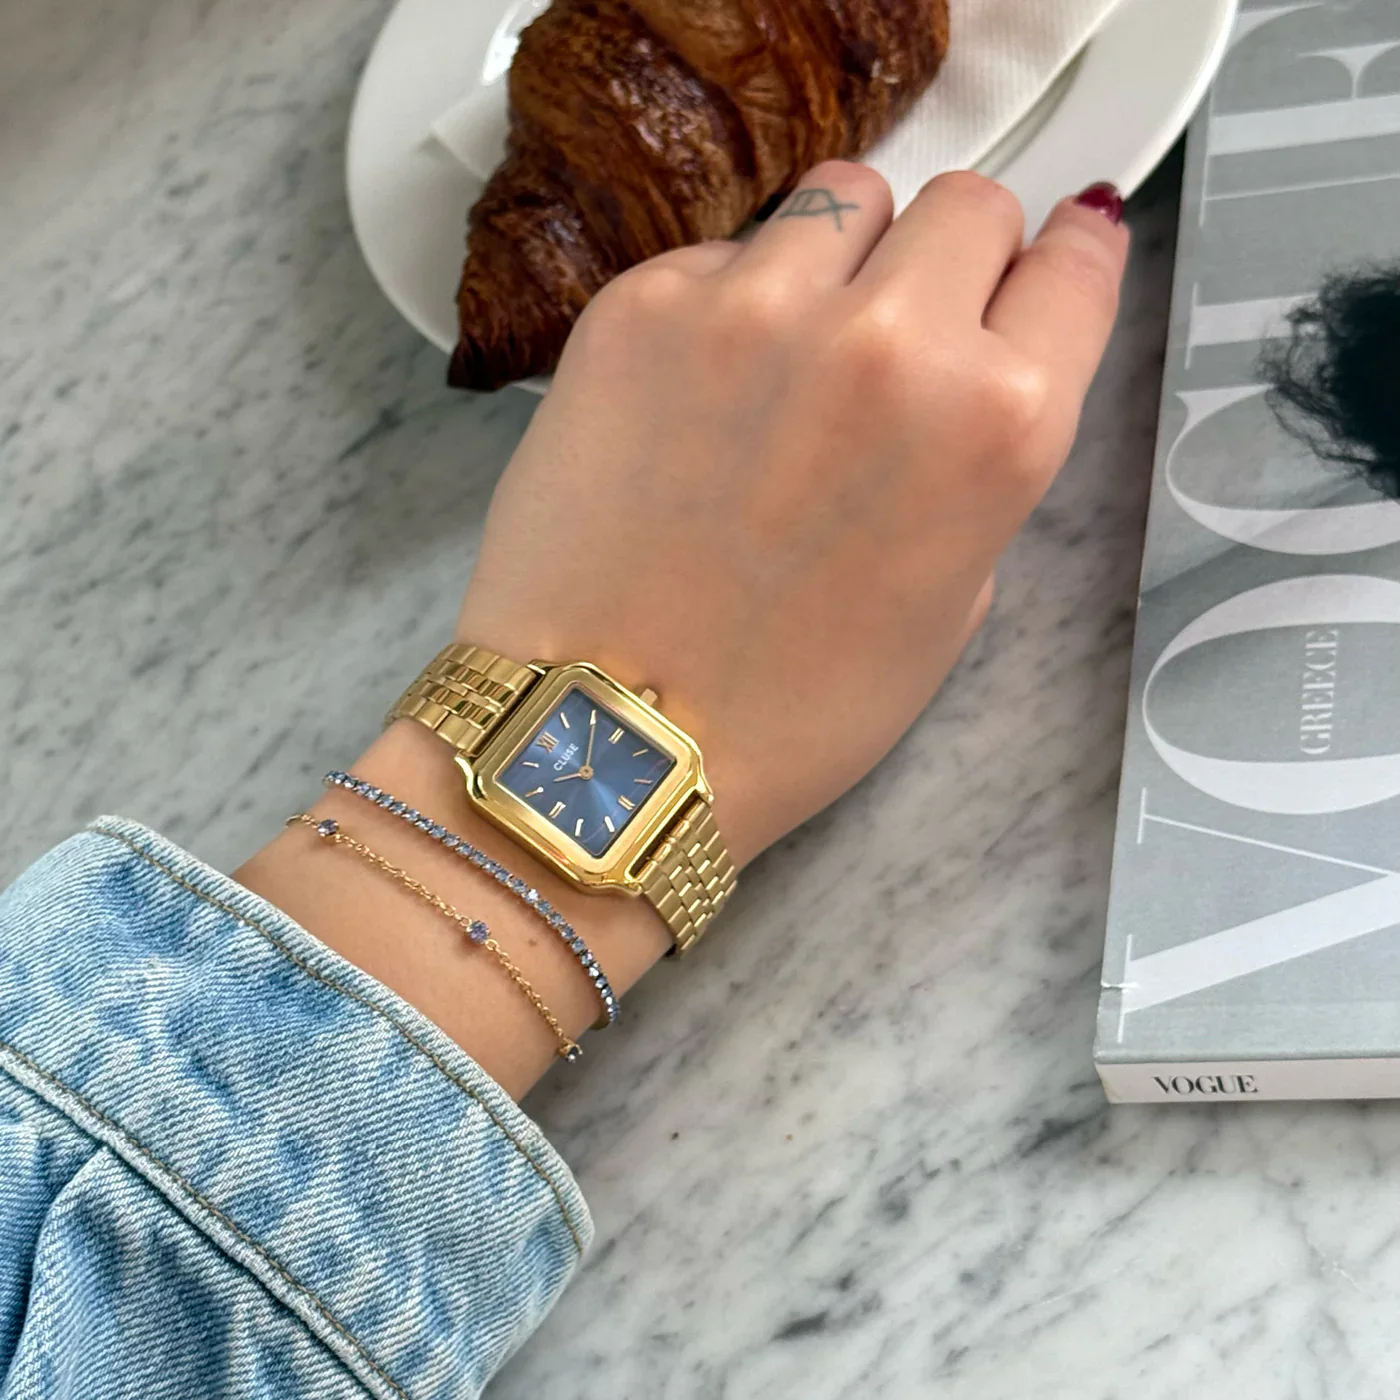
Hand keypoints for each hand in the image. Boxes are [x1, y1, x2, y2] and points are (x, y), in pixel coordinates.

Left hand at [459, 165, 1128, 869]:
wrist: (611, 744)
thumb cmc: (795, 709)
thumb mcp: (953, 600)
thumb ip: (984, 459)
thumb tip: (984, 364)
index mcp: (996, 425)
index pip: (1071, 261)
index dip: (1060, 259)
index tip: (1042, 259)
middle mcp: (891, 340)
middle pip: (966, 204)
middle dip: (952, 259)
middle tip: (904, 333)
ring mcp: (755, 307)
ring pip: (841, 200)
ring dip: (841, 262)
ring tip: (792, 360)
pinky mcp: (639, 306)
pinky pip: (722, 254)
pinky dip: (728, 302)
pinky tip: (698, 396)